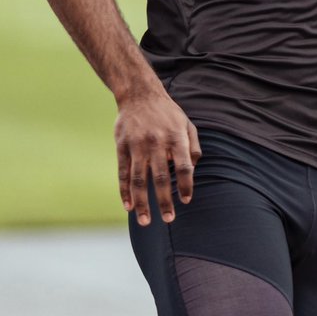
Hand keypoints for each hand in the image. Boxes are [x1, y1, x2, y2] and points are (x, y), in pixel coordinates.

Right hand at [114, 89, 201, 225]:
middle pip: (161, 176)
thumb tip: (194, 170)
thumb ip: (193, 146)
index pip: (184, 166)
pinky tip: (128, 206)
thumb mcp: (187, 124)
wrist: (139, 94)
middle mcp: (157, 142)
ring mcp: (137, 144)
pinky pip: (123, 172)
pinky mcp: (122, 145)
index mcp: (176, 137)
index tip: (187, 200)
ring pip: (139, 179)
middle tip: (168, 220)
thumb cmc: (167, 113)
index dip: (186, 184)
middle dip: (164, 200)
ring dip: (142, 202)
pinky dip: (125, 191)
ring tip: (145, 221)